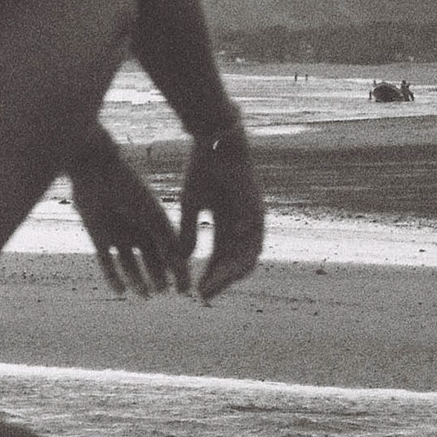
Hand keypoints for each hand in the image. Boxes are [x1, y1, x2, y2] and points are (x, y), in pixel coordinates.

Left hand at [70, 148, 191, 296]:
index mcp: (155, 220)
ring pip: (129, 264)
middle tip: (163, 292)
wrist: (94, 170)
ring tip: (145, 295)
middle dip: (158, 276)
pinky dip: (113, 277)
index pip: (170, 250)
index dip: (178, 269)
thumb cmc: (128, 188)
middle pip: (150, 259)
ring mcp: (117, 234)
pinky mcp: (98, 236)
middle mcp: (138, 229)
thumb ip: (165, 239)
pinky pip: (106, 262)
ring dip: (137, 280)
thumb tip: (181, 264)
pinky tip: (121, 291)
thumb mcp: (151, 215)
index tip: (184, 287)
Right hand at [179, 124, 264, 300]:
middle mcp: (244, 225)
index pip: (223, 260)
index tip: (197, 293)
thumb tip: (180, 259)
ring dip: (230, 269)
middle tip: (205, 294)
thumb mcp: (191, 206)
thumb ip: (188, 232)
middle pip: (237, 262)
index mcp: (229, 226)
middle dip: (221, 280)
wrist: (214, 141)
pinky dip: (241, 241)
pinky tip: (227, 254)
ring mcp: (252, 216)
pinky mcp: (255, 203)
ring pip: (247, 252)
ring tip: (214, 282)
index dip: (212, 277)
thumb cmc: (202, 170)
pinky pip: (252, 229)